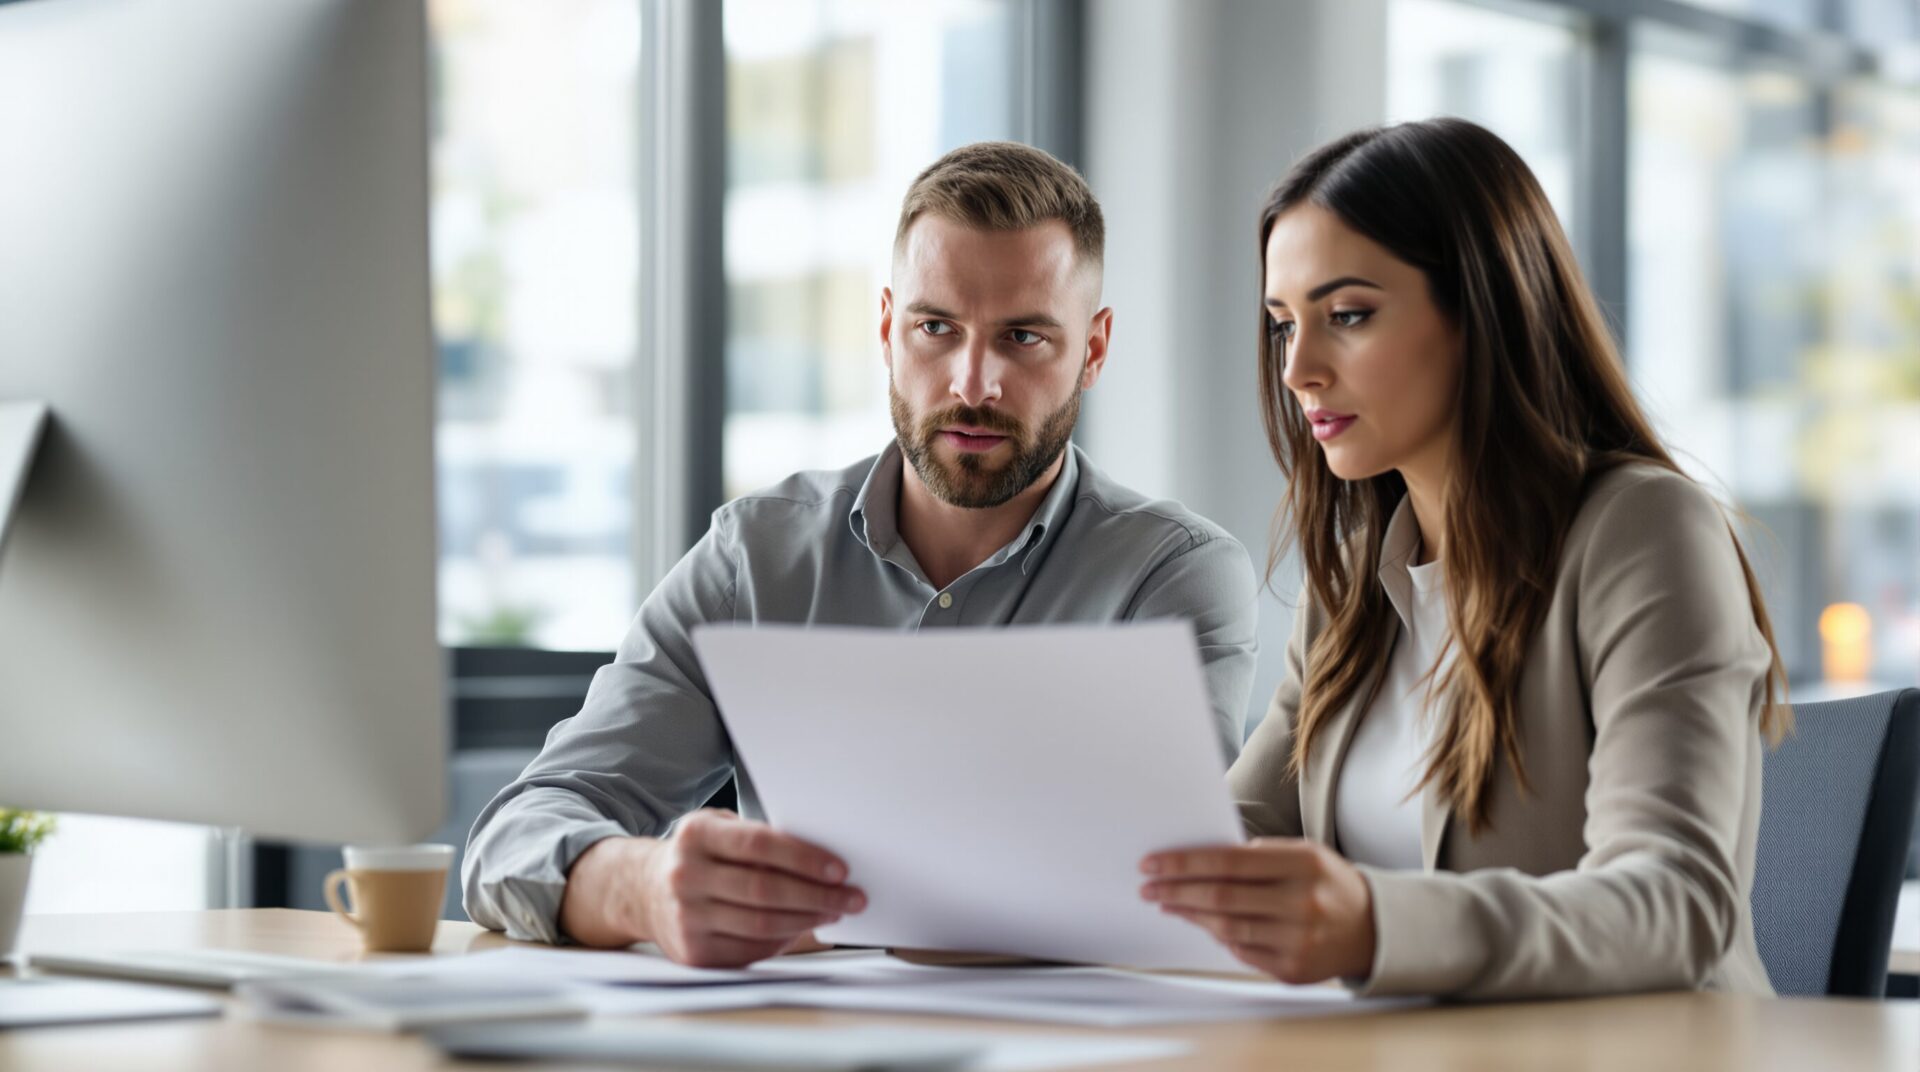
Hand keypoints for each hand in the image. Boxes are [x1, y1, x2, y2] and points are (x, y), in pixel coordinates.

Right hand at [561, 810, 864, 966]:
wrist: (643, 891)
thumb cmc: (699, 854)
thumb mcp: (717, 829)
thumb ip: (757, 838)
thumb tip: (821, 860)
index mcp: (695, 835)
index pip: (759, 845)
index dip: (804, 857)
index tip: (840, 868)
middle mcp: (686, 876)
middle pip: (765, 890)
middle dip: (818, 894)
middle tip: (852, 896)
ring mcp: (687, 918)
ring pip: (762, 924)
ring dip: (808, 919)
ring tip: (836, 911)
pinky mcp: (694, 952)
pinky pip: (752, 948)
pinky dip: (785, 939)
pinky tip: (804, 927)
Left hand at [1139, 837, 1375, 983]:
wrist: (1372, 928)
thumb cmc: (1325, 883)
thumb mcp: (1302, 854)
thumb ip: (1257, 855)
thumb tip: (1197, 861)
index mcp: (1303, 864)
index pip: (1228, 861)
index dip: (1184, 863)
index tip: (1153, 862)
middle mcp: (1301, 903)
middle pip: (1221, 897)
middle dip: (1176, 890)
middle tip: (1148, 886)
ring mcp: (1298, 941)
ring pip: (1226, 928)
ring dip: (1188, 914)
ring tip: (1166, 902)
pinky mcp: (1292, 970)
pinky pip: (1240, 952)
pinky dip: (1216, 935)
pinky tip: (1199, 922)